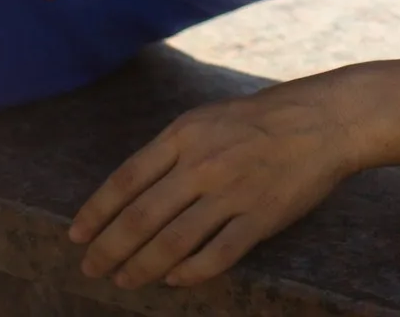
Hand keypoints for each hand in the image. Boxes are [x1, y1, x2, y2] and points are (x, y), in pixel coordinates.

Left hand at [69, 78, 359, 289]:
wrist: (324, 119)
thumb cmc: (260, 118)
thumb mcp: (208, 119)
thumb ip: (171, 151)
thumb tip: (129, 195)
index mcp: (186, 133)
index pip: (127, 180)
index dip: (97, 213)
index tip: (76, 237)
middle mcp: (204, 163)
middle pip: (142, 218)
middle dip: (110, 249)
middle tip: (91, 269)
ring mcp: (232, 192)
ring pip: (172, 244)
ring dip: (140, 268)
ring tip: (123, 280)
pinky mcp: (259, 219)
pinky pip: (214, 257)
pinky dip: (188, 273)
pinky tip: (173, 279)